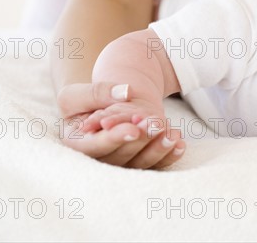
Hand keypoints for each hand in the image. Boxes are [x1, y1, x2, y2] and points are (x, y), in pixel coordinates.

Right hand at [57, 83, 184, 168]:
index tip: (133, 128)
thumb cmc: (86, 100)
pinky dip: (169, 155)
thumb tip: (125, 94)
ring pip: (140, 164)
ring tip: (172, 134)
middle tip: (156, 125)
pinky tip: (180, 143)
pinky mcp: (138, 161)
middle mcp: (98, 160)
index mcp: (76, 145)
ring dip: (158, 150)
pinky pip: (154, 164)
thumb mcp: (77, 92)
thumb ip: (96, 92)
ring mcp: (120, 163)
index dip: (114, 138)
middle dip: (140, 140)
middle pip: (120, 157)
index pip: (94, 147)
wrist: (104, 105)